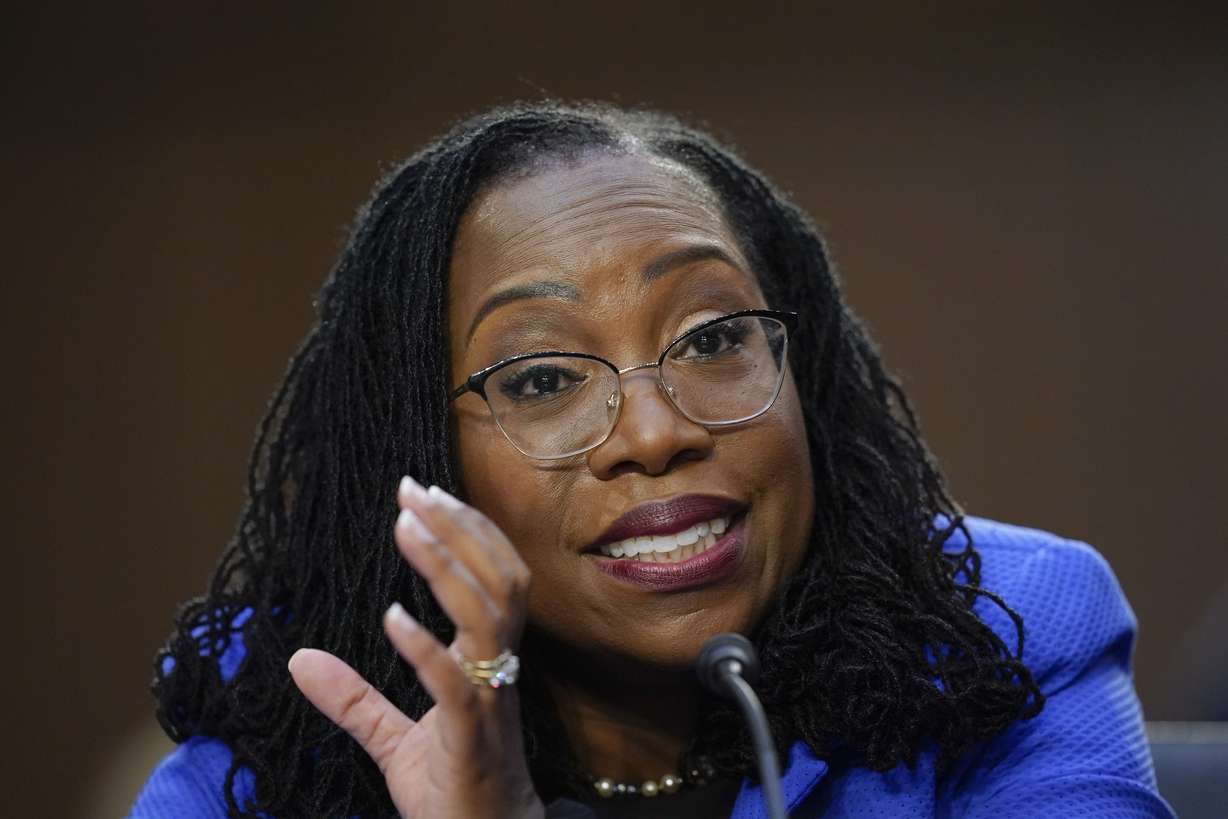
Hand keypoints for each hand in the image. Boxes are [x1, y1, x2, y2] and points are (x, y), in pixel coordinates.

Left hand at [289, 477, 542, 818]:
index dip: (465, 532)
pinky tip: (390, 618)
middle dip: (460, 529)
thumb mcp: (392, 739)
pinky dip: (424, 647)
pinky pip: (454, 684)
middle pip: (499, 580)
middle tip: (414, 489)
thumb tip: (296, 659)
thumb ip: (351, 697)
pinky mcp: (470, 738)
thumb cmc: (452, 788)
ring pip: (488, 617)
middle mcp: (498, 670)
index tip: (422, 493)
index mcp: (487, 662)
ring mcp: (489, 700)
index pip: (494, 576)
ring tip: (407, 527)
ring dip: (447, 567)